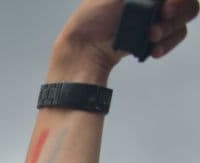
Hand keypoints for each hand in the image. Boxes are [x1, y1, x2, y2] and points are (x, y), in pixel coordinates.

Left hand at [52, 0, 198, 82]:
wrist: (83, 51)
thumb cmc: (90, 19)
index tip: (166, 5)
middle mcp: (152, 1)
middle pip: (186, 3)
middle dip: (177, 11)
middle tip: (162, 17)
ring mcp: (155, 20)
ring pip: (182, 20)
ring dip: (171, 28)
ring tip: (152, 36)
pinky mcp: (153, 39)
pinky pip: (174, 37)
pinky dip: (167, 43)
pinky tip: (153, 49)